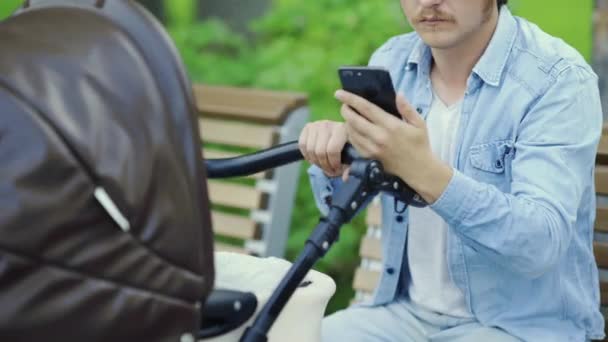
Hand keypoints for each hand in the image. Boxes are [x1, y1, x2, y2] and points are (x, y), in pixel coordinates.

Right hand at [298, 120, 349, 177]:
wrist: (338, 132)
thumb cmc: (346, 145)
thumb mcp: (352, 155)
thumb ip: (350, 167)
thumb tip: (345, 178)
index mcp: (342, 129)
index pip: (332, 150)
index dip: (333, 164)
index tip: (336, 170)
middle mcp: (328, 124)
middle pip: (320, 151)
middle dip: (324, 165)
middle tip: (329, 170)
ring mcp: (316, 125)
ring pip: (310, 149)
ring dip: (315, 162)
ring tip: (323, 165)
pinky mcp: (307, 127)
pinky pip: (302, 145)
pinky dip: (307, 155)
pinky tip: (314, 158)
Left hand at [335, 90, 452, 202]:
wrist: (418, 170)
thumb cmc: (420, 144)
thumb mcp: (419, 124)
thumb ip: (407, 108)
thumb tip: (398, 94)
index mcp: (391, 125)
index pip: (366, 108)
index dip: (351, 99)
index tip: (339, 93)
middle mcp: (379, 137)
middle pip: (354, 120)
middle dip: (345, 110)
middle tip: (344, 104)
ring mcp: (372, 149)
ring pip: (351, 132)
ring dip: (347, 122)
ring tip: (348, 116)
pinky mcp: (369, 158)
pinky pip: (354, 144)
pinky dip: (350, 134)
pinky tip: (353, 130)